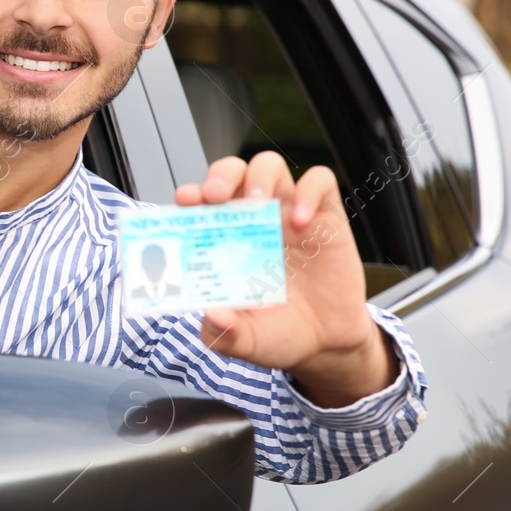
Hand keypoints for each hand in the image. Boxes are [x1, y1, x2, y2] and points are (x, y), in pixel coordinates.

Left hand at [174, 152, 398, 407]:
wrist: (325, 344)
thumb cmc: (278, 333)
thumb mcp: (245, 341)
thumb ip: (224, 333)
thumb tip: (212, 316)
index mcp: (224, 242)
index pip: (201, 203)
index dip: (191, 196)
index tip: (185, 201)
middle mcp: (252, 221)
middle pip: (231, 172)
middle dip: (220, 175)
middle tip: (215, 196)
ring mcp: (287, 214)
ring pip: (269, 166)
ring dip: (259, 176)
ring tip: (258, 204)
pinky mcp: (325, 217)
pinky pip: (319, 182)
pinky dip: (308, 191)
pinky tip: (301, 221)